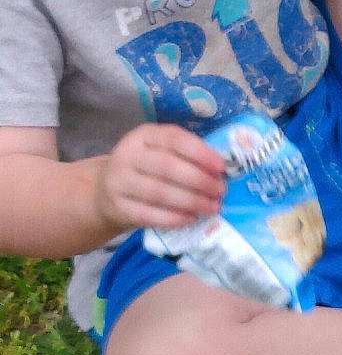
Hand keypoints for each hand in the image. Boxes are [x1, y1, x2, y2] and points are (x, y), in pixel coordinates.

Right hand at [94, 124, 225, 233]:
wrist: (106, 190)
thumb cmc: (147, 168)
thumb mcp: (161, 150)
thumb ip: (186, 154)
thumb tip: (221, 170)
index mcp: (144, 136)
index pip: (174, 139)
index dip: (200, 153)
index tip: (222, 167)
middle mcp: (127, 156)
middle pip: (167, 167)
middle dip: (200, 180)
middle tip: (220, 190)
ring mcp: (118, 182)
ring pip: (159, 193)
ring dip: (191, 201)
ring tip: (213, 206)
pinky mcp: (117, 208)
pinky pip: (148, 214)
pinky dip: (173, 218)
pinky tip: (191, 218)